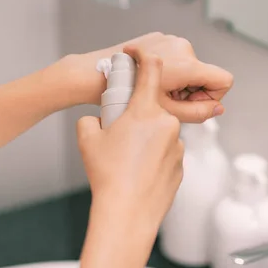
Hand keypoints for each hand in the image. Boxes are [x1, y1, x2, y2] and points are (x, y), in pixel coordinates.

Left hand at [57, 32, 233, 122]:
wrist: (96, 74)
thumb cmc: (127, 95)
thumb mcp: (166, 112)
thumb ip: (198, 112)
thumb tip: (218, 109)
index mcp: (188, 64)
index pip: (223, 80)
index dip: (211, 97)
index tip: (189, 103)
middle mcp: (184, 47)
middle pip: (204, 74)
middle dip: (190, 90)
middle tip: (166, 101)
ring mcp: (170, 39)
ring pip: (189, 66)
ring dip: (178, 81)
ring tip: (154, 91)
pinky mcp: (158, 37)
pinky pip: (174, 56)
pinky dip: (167, 70)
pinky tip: (146, 78)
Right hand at [74, 52, 183, 267]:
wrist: (127, 213)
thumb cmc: (107, 175)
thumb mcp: (87, 139)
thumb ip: (90, 120)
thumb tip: (97, 121)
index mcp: (145, 112)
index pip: (151, 70)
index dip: (144, 56)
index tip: (137, 54)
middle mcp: (167, 125)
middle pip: (151, 108)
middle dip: (136, 115)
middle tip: (119, 134)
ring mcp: (177, 146)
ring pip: (159, 133)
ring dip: (145, 139)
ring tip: (127, 162)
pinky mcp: (181, 166)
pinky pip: (166, 153)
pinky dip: (153, 158)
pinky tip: (138, 173)